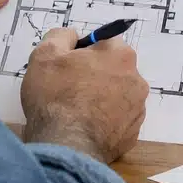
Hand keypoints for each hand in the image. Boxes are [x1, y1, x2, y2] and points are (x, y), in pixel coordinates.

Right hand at [20, 28, 149, 162]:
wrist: (65, 146)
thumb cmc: (55, 96)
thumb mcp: (46, 54)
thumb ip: (61, 36)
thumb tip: (72, 36)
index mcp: (120, 56)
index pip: (104, 42)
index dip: (83, 51)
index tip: (67, 64)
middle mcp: (136, 80)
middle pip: (113, 69)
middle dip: (94, 74)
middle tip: (68, 87)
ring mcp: (137, 110)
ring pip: (116, 96)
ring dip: (100, 98)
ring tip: (75, 110)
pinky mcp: (132, 135)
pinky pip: (117, 120)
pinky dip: (103, 121)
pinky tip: (84, 126)